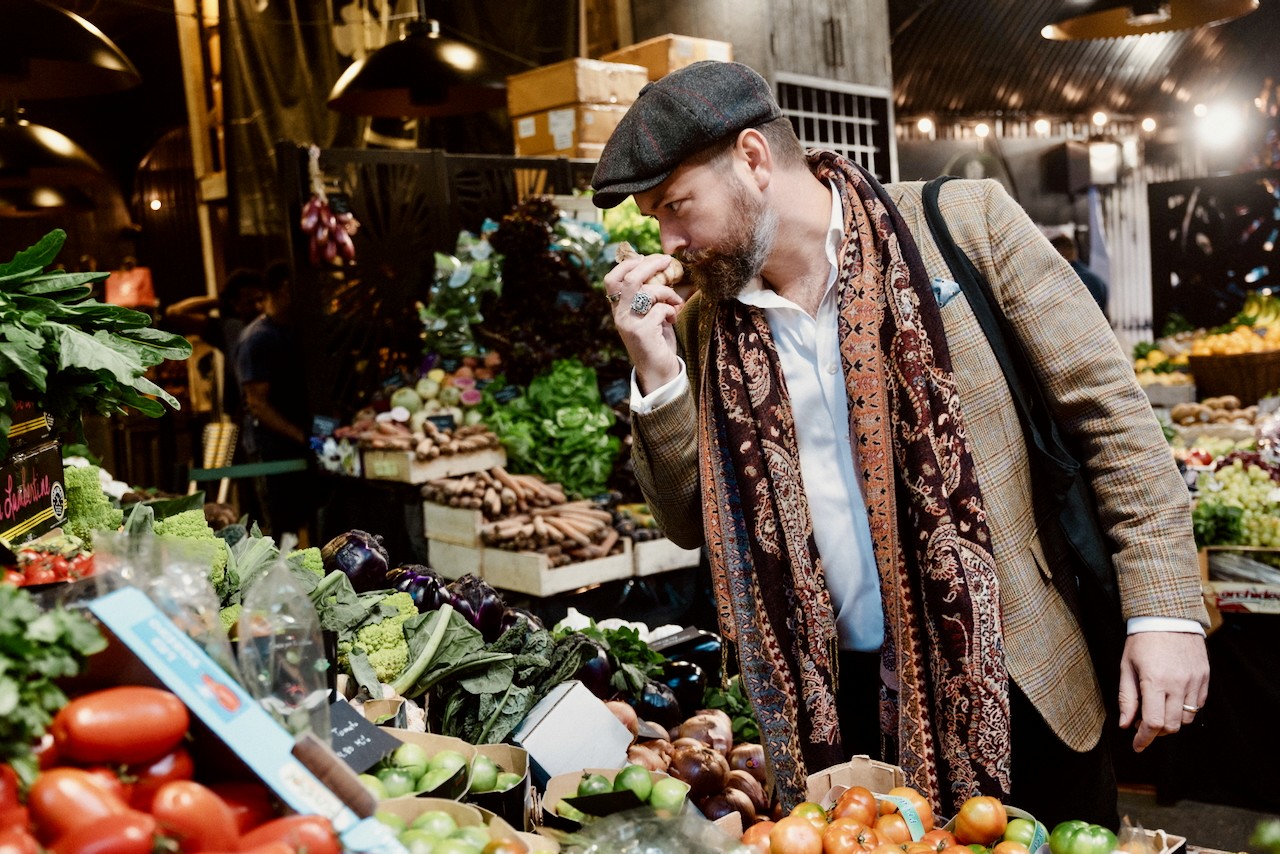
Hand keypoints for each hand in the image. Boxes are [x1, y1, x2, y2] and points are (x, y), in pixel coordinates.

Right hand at [604, 250, 684, 394]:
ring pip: (648, 292)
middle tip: (667, 260)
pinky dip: (672, 310)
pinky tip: (672, 320)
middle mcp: (619, 315)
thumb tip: (657, 266)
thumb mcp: (647, 314)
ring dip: (668, 293)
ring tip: (676, 302)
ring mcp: (629, 324)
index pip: (611, 278)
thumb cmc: (656, 339)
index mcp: (618, 308)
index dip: (629, 263)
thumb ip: (647, 294)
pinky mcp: (642, 333)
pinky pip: (660, 309)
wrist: (657, 371)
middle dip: (651, 264)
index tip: (647, 258)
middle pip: (630, 278)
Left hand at [1117, 631, 1208, 751]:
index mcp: (1154, 681)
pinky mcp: (1205, 677)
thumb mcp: (1126, 667)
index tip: (1137, 746)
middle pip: (1171, 726)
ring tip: (1158, 709)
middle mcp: (1177, 684)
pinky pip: (1199, 704)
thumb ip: (1126, 698)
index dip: (1144, 739)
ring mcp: (1194, 681)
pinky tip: (1173, 699)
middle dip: (1156, 732)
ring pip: (1187, 718)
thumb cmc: (1142, 640)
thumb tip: (1125, 725)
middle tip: (1144, 724)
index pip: (1153, 723)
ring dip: (1171, 721)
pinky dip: (1185, 709)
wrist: (1168, 616)